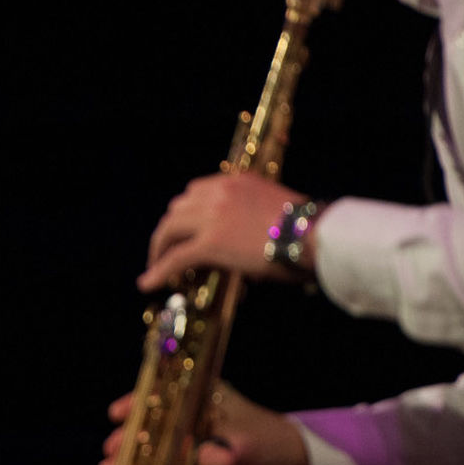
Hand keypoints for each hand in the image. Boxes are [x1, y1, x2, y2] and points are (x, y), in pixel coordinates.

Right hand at [101, 381, 308, 464]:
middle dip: (127, 437)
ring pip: (151, 449)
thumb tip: (205, 460)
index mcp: (200, 401)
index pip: (161, 395)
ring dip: (129, 459)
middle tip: (111, 452)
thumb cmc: (270, 442)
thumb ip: (224, 452)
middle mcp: (188, 420)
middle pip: (149, 424)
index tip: (117, 414)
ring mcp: (187, 445)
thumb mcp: (248, 444)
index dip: (137, 403)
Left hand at [139, 172, 308, 290]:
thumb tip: (243, 239)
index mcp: (235, 181)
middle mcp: (218, 193)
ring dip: (161, 248)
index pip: (196, 192)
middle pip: (177, 209)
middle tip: (166, 248)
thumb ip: (250, 215)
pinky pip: (175, 258)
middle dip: (170, 230)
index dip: (185, 213)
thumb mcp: (273, 209)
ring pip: (170, 230)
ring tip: (156, 265)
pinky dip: (158, 271)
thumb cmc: (308, 228)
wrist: (316, 235)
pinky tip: (147, 283)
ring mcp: (211, 217)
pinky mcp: (209, 243)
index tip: (183, 228)